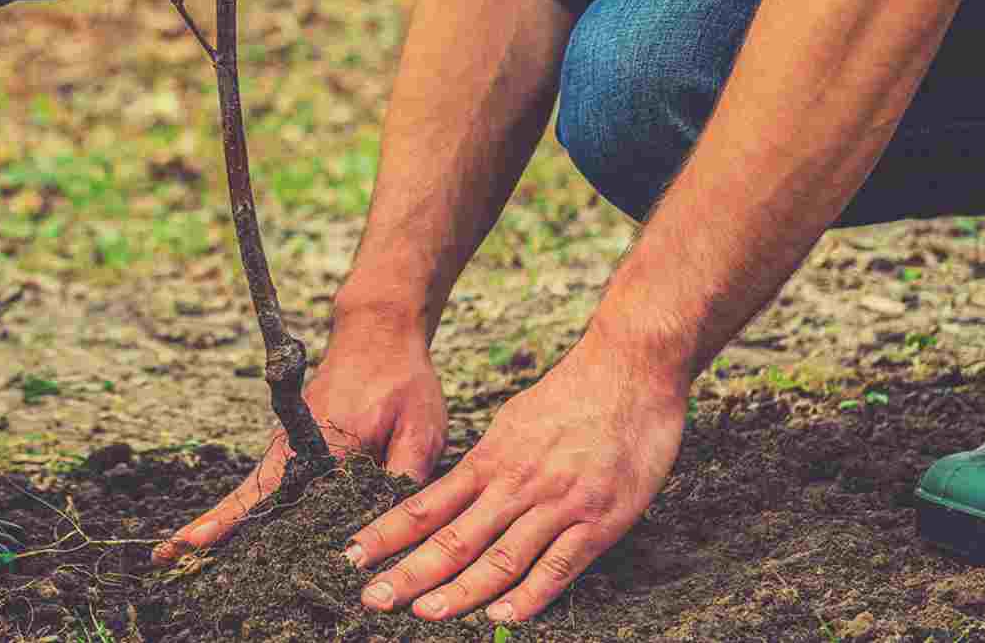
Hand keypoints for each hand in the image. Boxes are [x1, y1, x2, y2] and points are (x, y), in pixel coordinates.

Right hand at [156, 315, 446, 560]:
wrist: (380, 332)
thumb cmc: (402, 380)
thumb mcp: (421, 431)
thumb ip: (404, 480)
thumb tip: (389, 533)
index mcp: (321, 443)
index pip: (271, 492)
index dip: (233, 520)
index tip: (195, 541)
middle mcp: (294, 444)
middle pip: (247, 495)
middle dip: (209, 526)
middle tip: (165, 556)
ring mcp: (289, 444)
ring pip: (253, 491)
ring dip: (223, 519)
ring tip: (181, 552)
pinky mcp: (295, 445)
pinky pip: (266, 483)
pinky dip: (245, 507)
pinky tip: (233, 533)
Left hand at [345, 336, 688, 625]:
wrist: (631, 368)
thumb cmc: (573, 393)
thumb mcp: (514, 421)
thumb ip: (488, 461)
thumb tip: (457, 488)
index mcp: (491, 458)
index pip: (427, 504)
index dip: (388, 533)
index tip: (354, 555)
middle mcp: (516, 483)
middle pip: (453, 537)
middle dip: (409, 572)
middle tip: (372, 597)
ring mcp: (556, 503)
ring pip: (499, 557)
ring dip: (460, 591)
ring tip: (425, 614)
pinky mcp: (598, 520)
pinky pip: (558, 566)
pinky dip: (529, 596)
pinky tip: (503, 617)